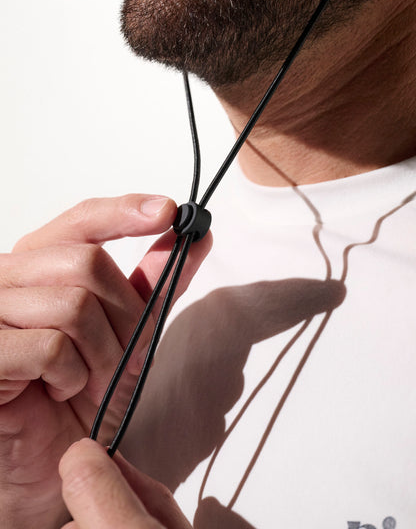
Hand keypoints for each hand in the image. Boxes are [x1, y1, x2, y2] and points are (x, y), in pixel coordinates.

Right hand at [0, 195, 210, 527]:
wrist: (52, 457)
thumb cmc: (84, 392)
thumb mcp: (131, 330)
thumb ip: (155, 282)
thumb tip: (196, 236)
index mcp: (38, 263)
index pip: (82, 220)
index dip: (126, 211)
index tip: (170, 212)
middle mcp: (6, 277)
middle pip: (87, 263)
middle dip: (124, 317)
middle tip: (124, 358)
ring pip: (73, 305)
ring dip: (102, 355)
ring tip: (90, 381)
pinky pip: (50, 347)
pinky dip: (72, 377)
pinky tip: (59, 392)